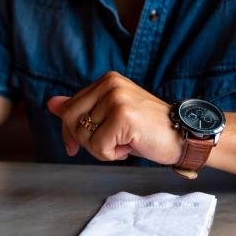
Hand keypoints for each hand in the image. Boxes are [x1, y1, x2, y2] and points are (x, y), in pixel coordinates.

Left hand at [46, 71, 182, 164]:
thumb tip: (51, 104)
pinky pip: (98, 147)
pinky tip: (131, 146)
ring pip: (85, 137)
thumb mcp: (111, 115)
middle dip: (86, 142)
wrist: (185, 136)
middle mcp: (110, 84)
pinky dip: (112, 155)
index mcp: (106, 80)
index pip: (68, 109)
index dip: (69, 133)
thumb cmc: (148, 129)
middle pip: (71, 122)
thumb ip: (82, 107)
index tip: (72, 147)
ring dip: (103, 149)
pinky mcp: (123, 117)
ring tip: (126, 142)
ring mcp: (117, 98)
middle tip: (111, 144)